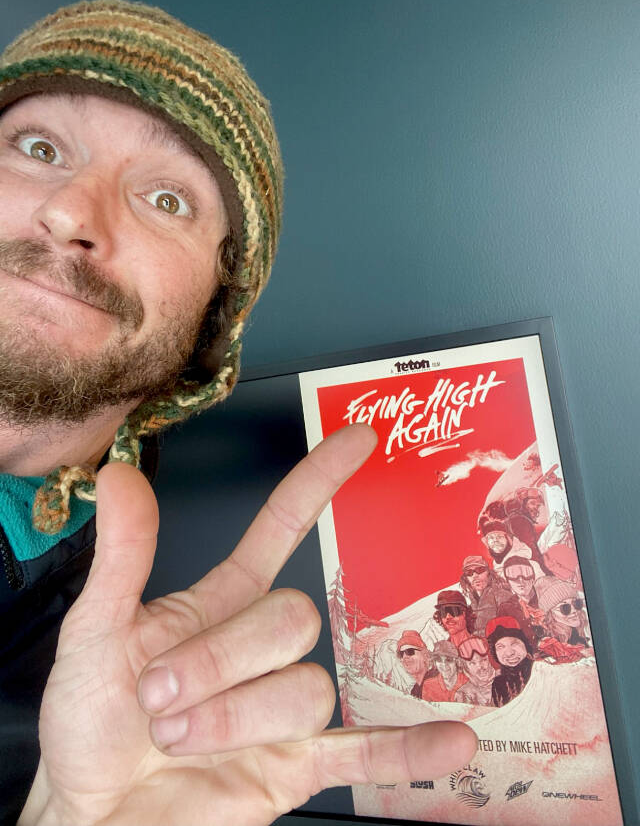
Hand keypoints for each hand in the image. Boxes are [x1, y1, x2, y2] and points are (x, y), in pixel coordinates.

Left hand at [20, 425, 475, 825]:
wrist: (96, 813)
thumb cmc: (93, 720)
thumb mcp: (96, 631)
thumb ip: (122, 558)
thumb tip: (120, 477)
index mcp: (221, 602)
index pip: (284, 527)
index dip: (319, 480)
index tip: (357, 439)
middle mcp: (261, 649)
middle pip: (293, 618)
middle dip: (219, 661)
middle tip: (159, 695)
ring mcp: (284, 707)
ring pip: (307, 687)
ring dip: (234, 719)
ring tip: (182, 740)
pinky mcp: (297, 765)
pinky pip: (364, 753)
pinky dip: (408, 750)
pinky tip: (453, 740)